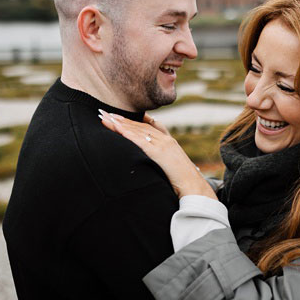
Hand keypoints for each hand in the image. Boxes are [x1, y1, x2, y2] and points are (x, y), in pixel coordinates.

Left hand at [98, 110, 214, 198]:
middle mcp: (166, 140)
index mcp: (168, 141)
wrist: (194, 187)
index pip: (147, 125)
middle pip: (140, 126)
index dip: (131, 120)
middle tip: (104, 112)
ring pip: (138, 131)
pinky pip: (141, 142)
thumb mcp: (170, 165)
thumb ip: (159, 158)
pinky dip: (129, 134)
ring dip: (120, 124)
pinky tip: (118, 129)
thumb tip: (147, 160)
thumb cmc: (182, 181)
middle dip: (121, 119)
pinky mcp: (160, 153)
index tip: (117, 115)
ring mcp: (164, 145)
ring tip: (105, 117)